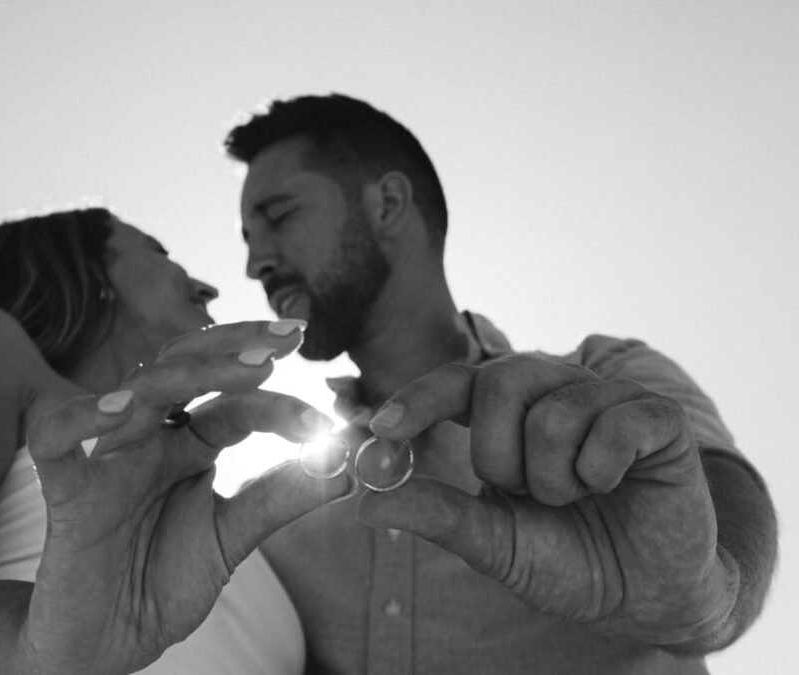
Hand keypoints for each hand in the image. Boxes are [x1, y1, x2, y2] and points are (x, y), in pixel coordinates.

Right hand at [22, 321, 351, 673]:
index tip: (327, 423)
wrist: (108, 643)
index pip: (236, 406)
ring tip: (250, 366)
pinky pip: (55, 443)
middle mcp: (150, 440)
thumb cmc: (162, 582)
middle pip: (184, 371)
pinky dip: (79, 418)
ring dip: (189, 372)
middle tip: (287, 337)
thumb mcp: (232, 538)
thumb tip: (347, 466)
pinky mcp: (67, 494)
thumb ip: (279, 499)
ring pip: (137, 392)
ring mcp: (108, 460)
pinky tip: (120, 408)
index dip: (281, 405)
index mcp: (189, 446)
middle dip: (235, 349)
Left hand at [358, 354, 737, 645]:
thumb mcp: (491, 542)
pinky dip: (602, 471)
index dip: (419, 399)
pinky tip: (613, 484)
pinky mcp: (657, 418)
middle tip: (528, 494)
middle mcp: (552, 390)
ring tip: (575, 496)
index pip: (455, 383)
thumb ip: (436, 516)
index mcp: (506, 413)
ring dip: (556, 477)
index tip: (385, 428)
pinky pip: (614, 425)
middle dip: (500, 457)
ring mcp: (606, 398)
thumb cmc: (564, 558)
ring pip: (554, 412)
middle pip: (500, 382)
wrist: (641, 595)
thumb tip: (363, 505)